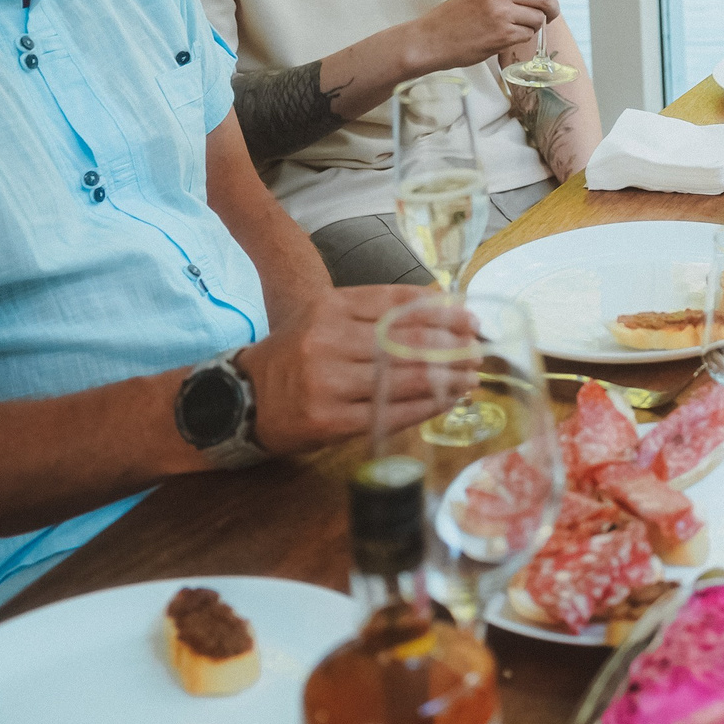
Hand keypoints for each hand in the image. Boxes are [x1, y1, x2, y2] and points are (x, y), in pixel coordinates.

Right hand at [235, 287, 475, 455]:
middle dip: (451, 346)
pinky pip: (390, 413)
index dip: (441, 311)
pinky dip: (425, 407)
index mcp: (329, 307)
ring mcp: (328, 382)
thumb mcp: (327, 319)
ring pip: (402, 377)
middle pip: (406, 340)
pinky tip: (446, 401)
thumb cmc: (297, 356)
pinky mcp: (331, 420)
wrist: (243, 399)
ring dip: (446, 378)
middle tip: (479, 349)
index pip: (397, 304)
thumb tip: (442, 306)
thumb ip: (376, 312)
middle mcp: (328, 340)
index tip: (470, 318)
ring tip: (471, 376)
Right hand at [411, 0, 558, 72]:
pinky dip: (522, 38)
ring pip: (540, 18)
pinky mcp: (503, 34)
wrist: (432, 38)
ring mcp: (502, 13)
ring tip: (516, 27)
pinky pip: (528, 35)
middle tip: (547, 16)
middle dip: (552, 9)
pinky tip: (506, 36)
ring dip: (534, 25)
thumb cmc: (456, 16)